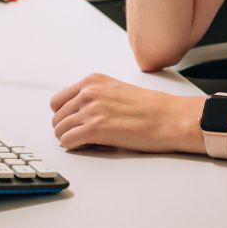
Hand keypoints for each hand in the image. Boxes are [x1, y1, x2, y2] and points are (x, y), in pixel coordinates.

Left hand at [50, 73, 202, 152]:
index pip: (58, 100)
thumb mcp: (116, 90)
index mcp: (93, 80)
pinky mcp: (95, 128)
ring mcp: (91, 109)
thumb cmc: (150, 108)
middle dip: (67, 128)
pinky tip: (90, 145)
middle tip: (81, 135)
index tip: (73, 122)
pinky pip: (68, 141)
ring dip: (70, 138)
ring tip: (88, 141)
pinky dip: (75, 147)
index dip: (65, 115)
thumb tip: (78, 113)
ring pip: (59, 130)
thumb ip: (95, 97)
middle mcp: (89, 92)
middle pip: (56, 116)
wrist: (169, 117)